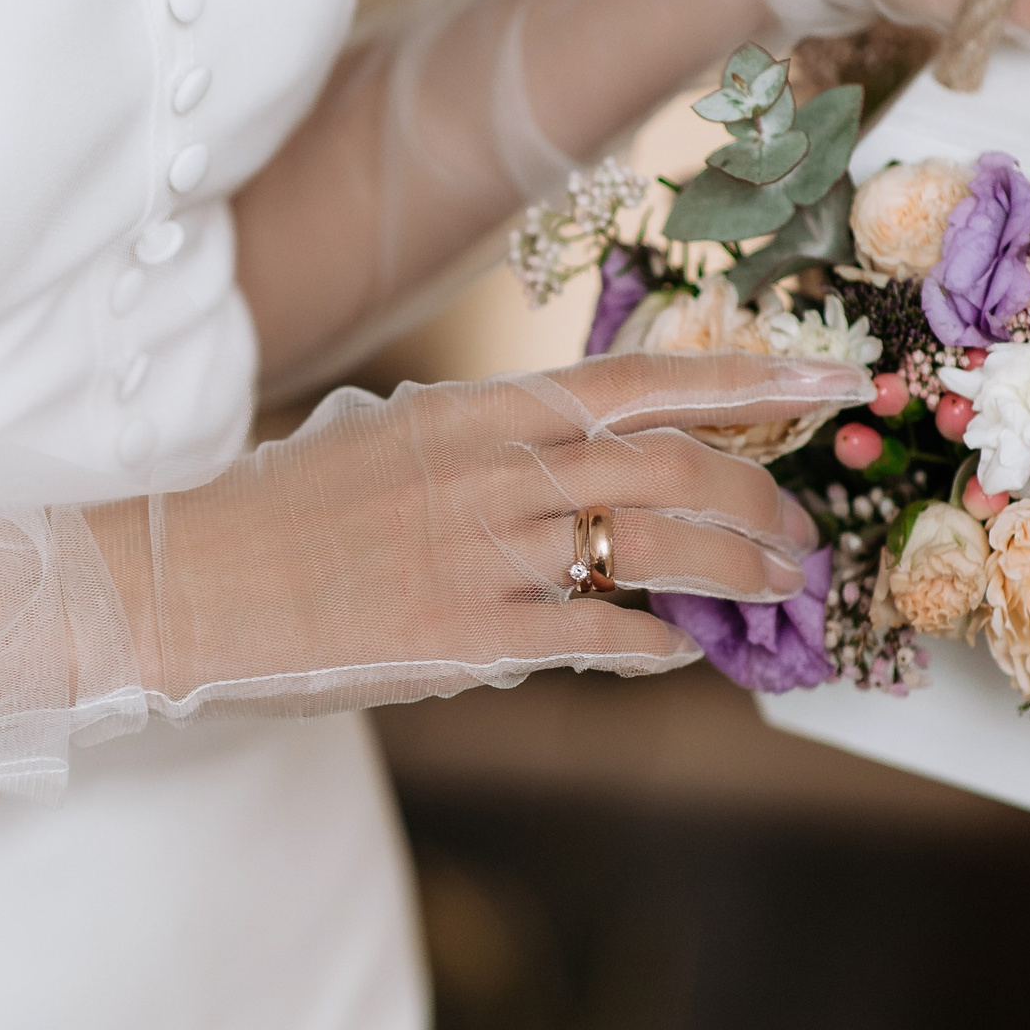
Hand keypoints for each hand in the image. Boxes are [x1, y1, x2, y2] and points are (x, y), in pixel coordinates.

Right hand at [100, 352, 872, 714]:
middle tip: (801, 532)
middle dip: (763, 498)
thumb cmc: (278, 512)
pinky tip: (674, 651)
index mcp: (482, 409)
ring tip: (774, 588)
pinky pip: (603, 635)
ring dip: (738, 570)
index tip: (836, 381)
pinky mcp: (475, 635)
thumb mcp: (384, 437)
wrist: (193, 585)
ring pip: (662, 553)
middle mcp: (501, 469)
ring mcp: (493, 553)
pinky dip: (654, 643)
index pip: (647, 380)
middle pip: (679, 469)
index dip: (756, 379)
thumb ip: (482, 444)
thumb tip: (560, 465)